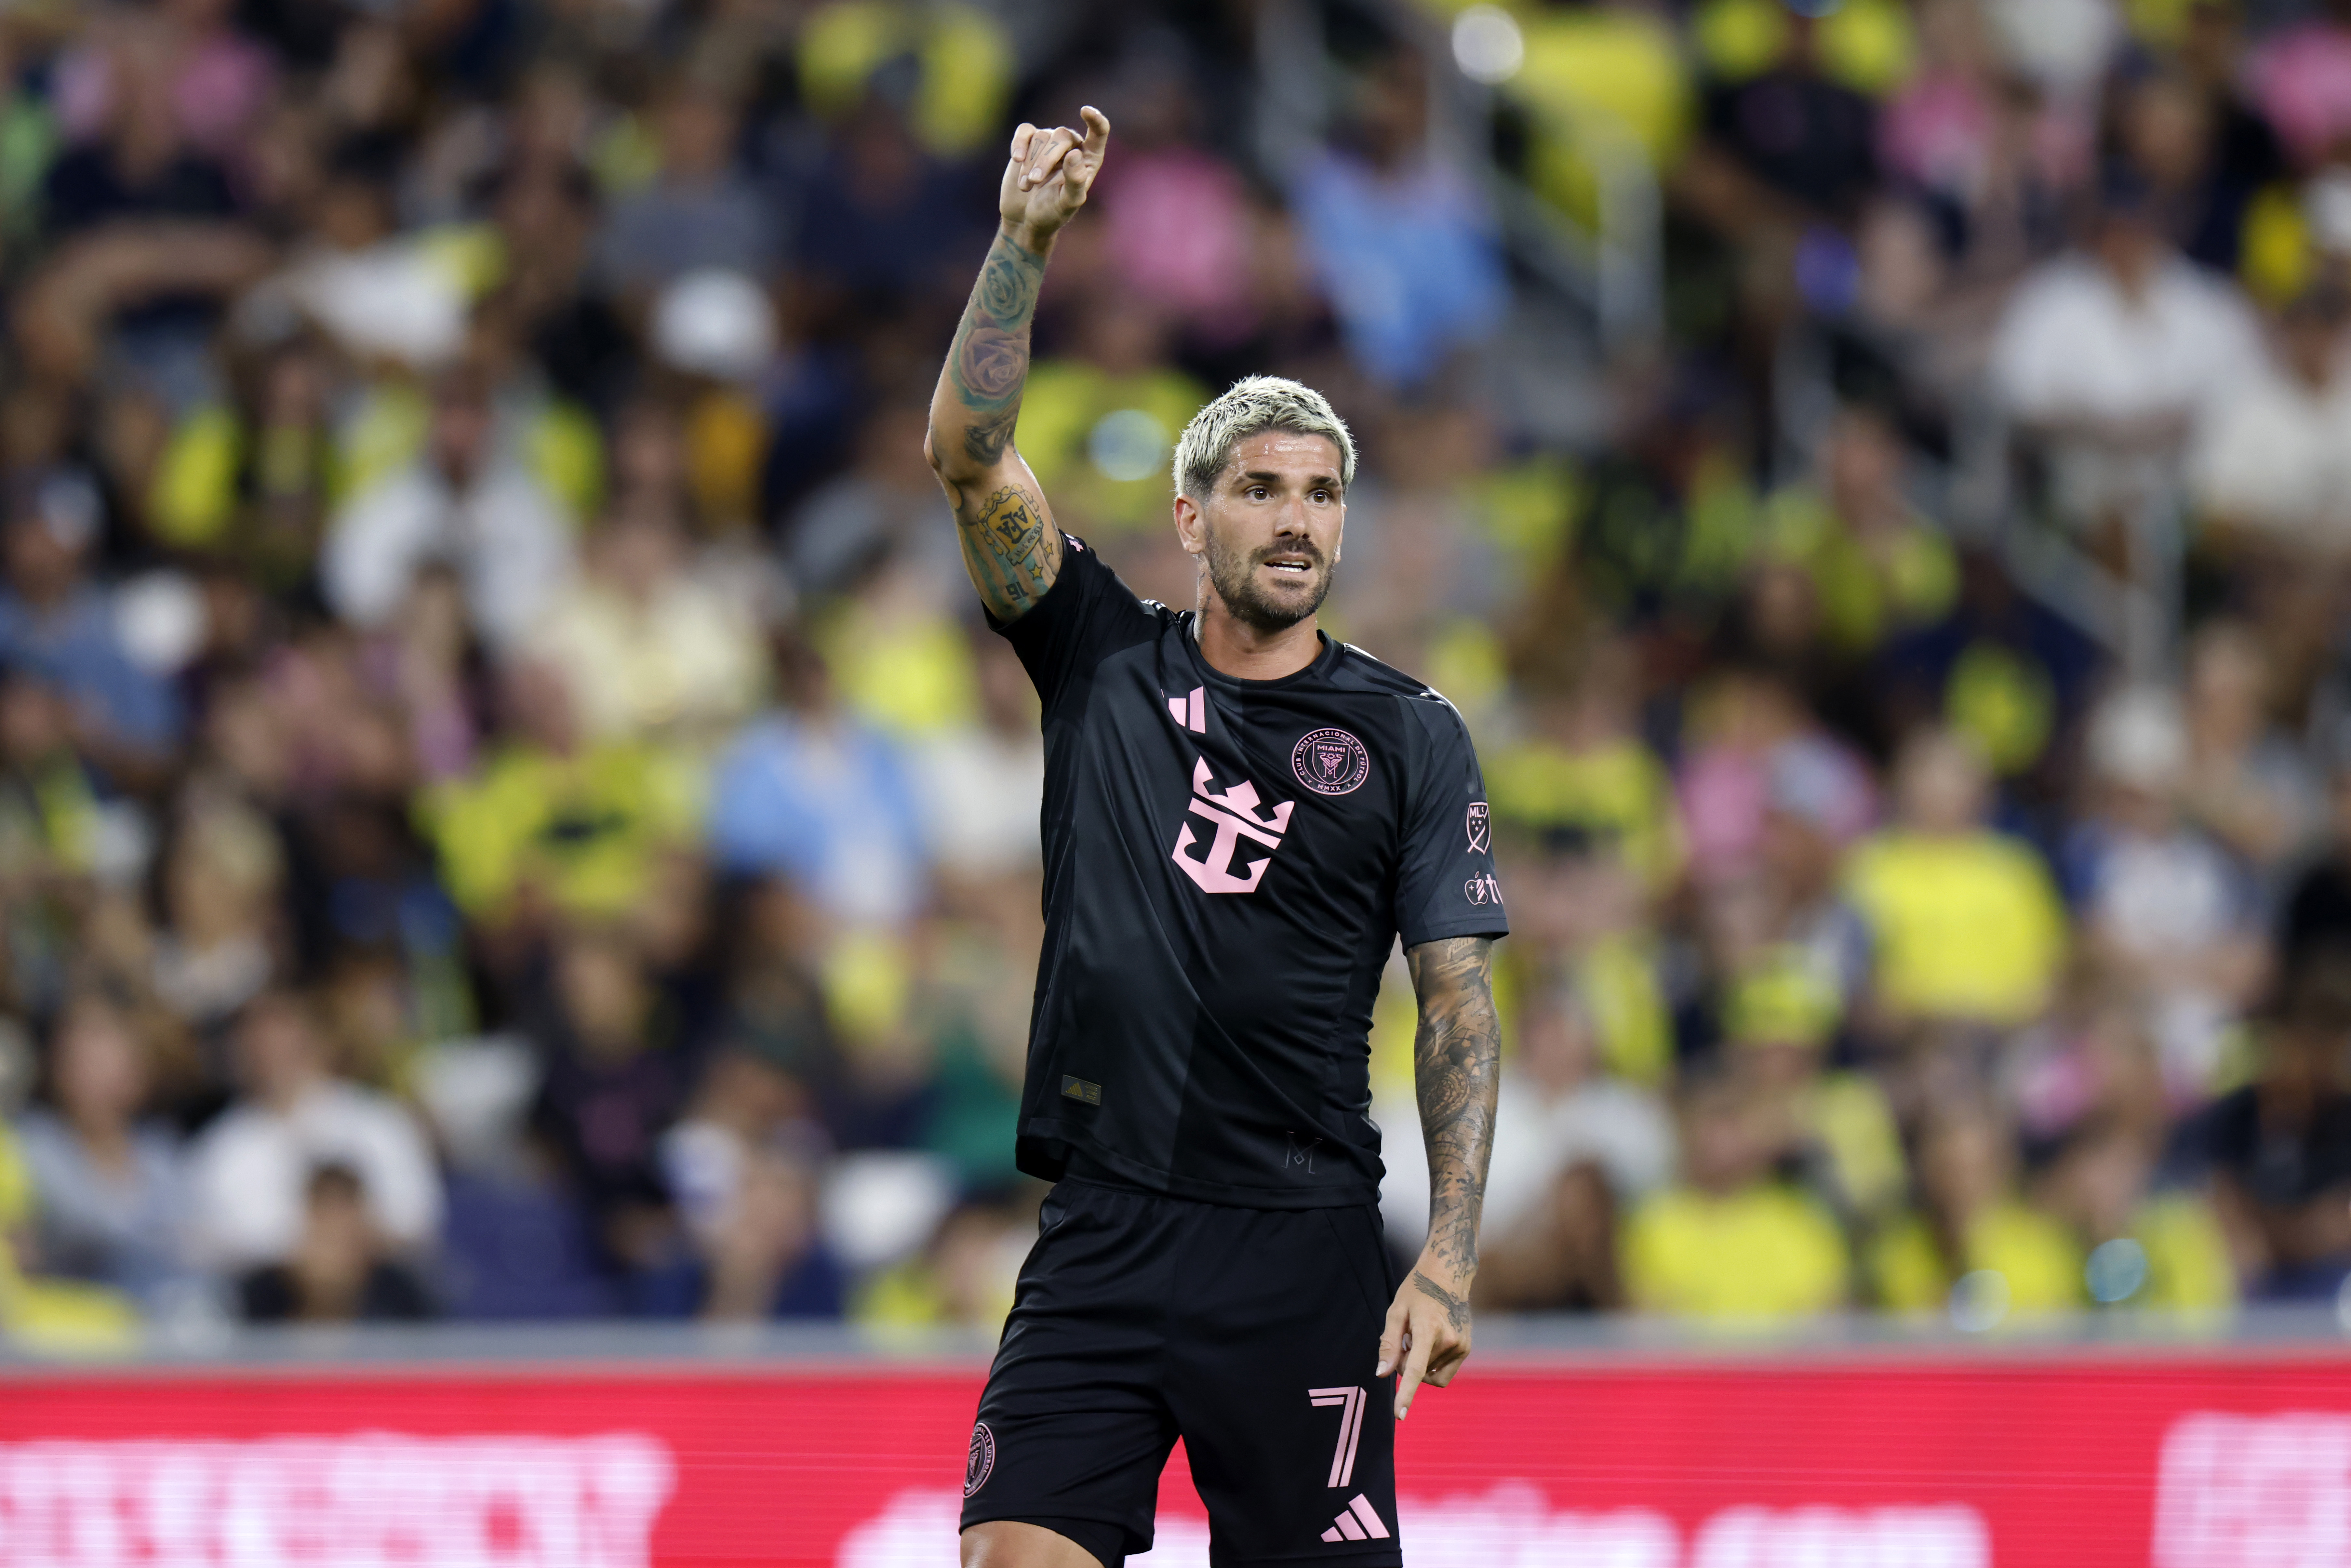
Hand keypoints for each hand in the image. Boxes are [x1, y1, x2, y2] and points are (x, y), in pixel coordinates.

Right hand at [998, 106, 1109, 250]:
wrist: (1025, 218)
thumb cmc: (1052, 213)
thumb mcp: (1067, 203)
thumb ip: (1075, 180)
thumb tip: (1074, 154)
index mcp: (1089, 159)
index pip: (1099, 132)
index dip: (1095, 119)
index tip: (1085, 111)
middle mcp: (1072, 146)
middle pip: (1062, 137)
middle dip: (1046, 159)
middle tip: (1035, 181)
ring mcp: (1049, 143)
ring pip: (1041, 137)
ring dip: (1030, 162)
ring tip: (1027, 186)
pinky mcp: (1028, 142)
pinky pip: (1025, 132)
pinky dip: (1019, 144)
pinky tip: (1016, 159)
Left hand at [1375, 1254, 1472, 1419]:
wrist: (1448, 1274)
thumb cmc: (1416, 1291)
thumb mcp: (1396, 1312)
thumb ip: (1389, 1345)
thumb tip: (1382, 1375)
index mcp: (1429, 1329)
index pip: (1416, 1369)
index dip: (1406, 1394)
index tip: (1399, 1415)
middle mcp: (1450, 1340)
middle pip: (1418, 1371)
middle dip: (1405, 1363)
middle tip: (1403, 1339)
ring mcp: (1462, 1346)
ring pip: (1431, 1373)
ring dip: (1420, 1362)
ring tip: (1418, 1335)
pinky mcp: (1467, 1348)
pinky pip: (1443, 1371)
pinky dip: (1432, 1362)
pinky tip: (1430, 1339)